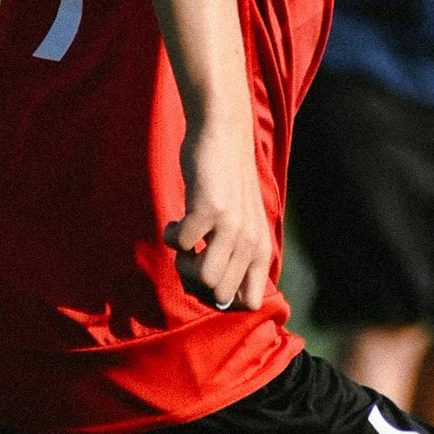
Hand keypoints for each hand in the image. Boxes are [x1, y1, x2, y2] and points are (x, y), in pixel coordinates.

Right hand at [166, 117, 272, 311]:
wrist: (224, 133)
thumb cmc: (228, 180)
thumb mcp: (245, 221)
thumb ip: (238, 253)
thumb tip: (217, 294)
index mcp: (261, 248)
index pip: (250, 301)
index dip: (223, 297)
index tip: (207, 275)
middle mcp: (251, 241)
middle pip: (220, 294)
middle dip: (197, 282)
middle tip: (190, 255)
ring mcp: (231, 226)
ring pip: (204, 278)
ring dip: (183, 264)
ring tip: (184, 241)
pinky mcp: (209, 209)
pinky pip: (181, 245)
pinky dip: (172, 237)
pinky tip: (176, 220)